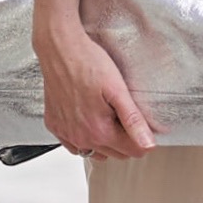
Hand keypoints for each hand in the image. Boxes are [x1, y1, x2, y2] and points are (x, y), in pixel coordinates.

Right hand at [35, 11, 155, 160]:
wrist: (60, 49)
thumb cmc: (88, 63)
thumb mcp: (118, 90)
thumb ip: (133, 120)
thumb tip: (148, 144)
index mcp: (99, 131)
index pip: (133, 151)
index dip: (143, 138)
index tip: (143, 123)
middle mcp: (81, 138)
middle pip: (115, 153)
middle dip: (125, 139)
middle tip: (124, 113)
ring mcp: (66, 133)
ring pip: (95, 151)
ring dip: (105, 140)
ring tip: (107, 115)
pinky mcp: (55, 125)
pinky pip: (73, 144)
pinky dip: (84, 136)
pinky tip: (88, 117)